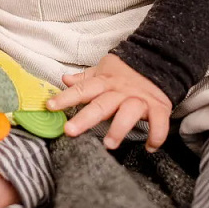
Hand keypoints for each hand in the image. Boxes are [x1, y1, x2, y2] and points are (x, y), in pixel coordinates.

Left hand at [46, 54, 171, 151]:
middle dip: (85, 118)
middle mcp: (120, 91)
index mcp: (104, 82)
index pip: (82, 89)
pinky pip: (159, 122)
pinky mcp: (159, 107)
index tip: (49, 106)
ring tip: (109, 144)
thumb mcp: (103, 70)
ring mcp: (139, 99)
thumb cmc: (126, 71)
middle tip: (70, 130)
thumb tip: (64, 79)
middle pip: (101, 105)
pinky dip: (156, 135)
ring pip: (128, 113)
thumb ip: (84, 79)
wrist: (159, 60)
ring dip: (119, 128)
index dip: (65, 97)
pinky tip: (149, 147)